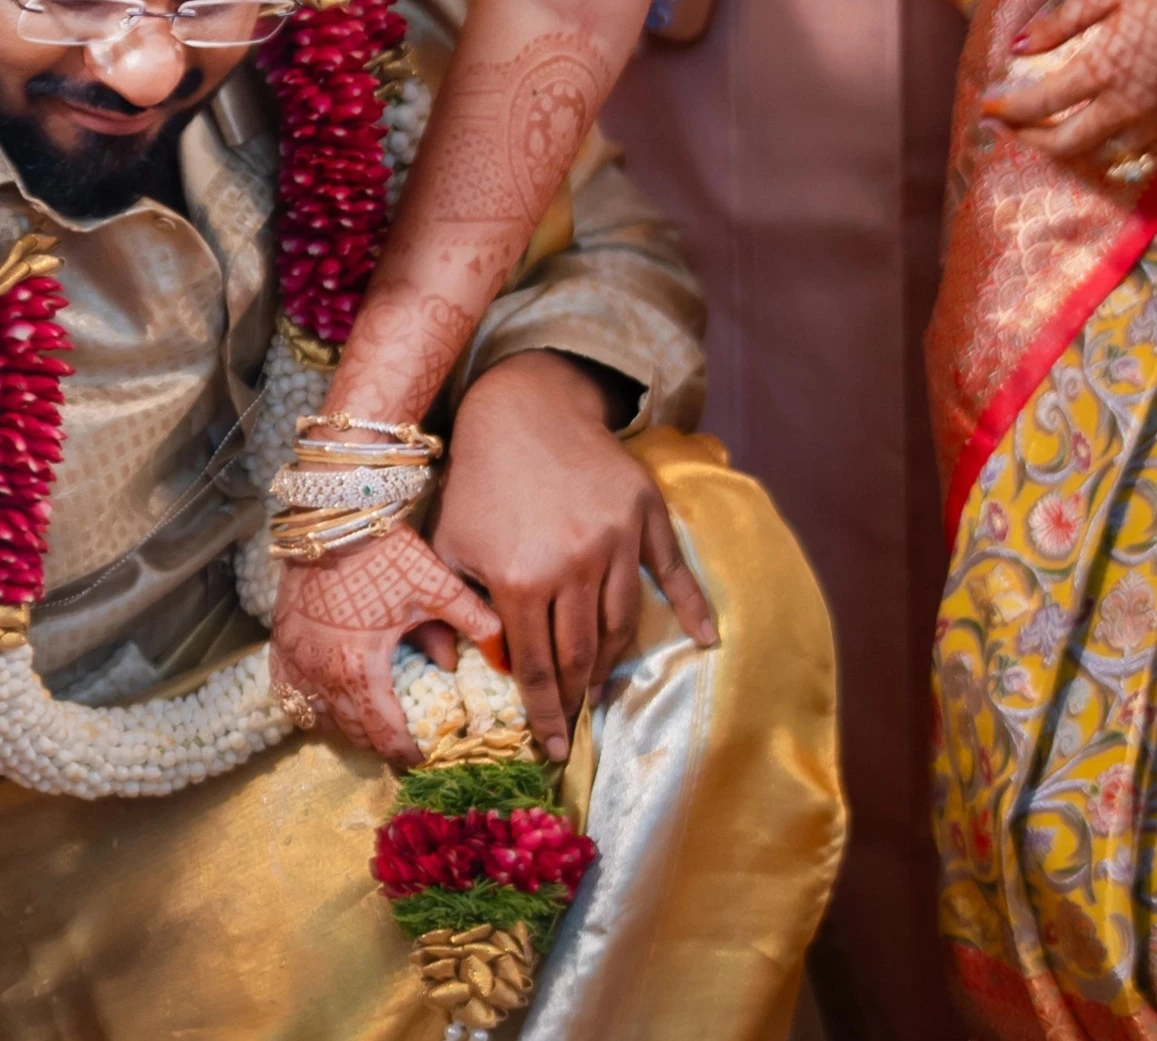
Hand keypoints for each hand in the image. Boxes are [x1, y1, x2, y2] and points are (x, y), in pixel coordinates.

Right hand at [270, 520, 504, 760]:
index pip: (383, 733)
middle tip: (401, 743)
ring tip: (372, 724)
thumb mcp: (436, 586)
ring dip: (346, 726)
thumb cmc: (387, 552)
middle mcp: (321, 675)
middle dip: (378, 742)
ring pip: (319, 717)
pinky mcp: (279, 645)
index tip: (422, 757)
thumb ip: (473, 622)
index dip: (404, 751)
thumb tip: (504, 657)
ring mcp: (295, 662)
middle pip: (351, 731)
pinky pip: (290, 695)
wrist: (335, 518)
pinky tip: (329, 699)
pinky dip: (311, 705)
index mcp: (360, 669)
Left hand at [423, 351, 715, 762]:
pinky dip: (692, 606)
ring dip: (612, 663)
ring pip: (621, 622)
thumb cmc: (479, 481)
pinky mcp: (644, 514)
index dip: (545, 712)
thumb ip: (454, 609)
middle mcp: (573, 565)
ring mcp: (615, 539)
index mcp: (521, 580)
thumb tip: (470, 669)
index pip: (535, 666)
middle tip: (575, 718)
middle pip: (580, 652)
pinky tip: (707, 638)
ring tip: (600, 684)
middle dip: (575, 695)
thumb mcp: (449, 546)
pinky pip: (671, 569)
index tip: (554, 747)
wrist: (523, 410)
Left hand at [980, 0, 1156, 166]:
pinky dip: (1116, 150)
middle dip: (1030, 139)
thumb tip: (1017, 46)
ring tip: (1056, 132)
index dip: (1008, 110)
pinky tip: (1107, 135)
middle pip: (1065, 144)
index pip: (1039, 105)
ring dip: (1073, 149)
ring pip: (1104, 156)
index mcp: (1102, 70)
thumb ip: (1061, 22)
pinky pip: (1143, 154)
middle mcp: (1127, 106)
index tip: (989, 106)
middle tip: (1012, 128)